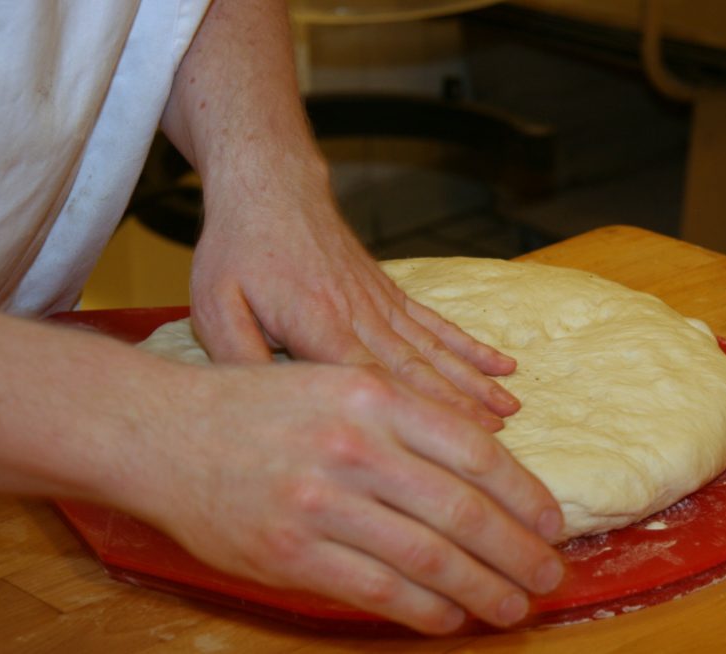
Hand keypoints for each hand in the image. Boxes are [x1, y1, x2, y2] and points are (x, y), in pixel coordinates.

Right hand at [130, 361, 562, 633]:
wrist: (167, 433)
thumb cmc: (259, 405)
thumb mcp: (337, 383)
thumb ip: (405, 421)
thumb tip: (479, 472)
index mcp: (372, 396)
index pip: (474, 451)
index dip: (523, 494)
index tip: (551, 521)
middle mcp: (353, 447)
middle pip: (462, 512)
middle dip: (518, 552)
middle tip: (549, 574)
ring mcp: (320, 503)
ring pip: (428, 560)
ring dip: (483, 590)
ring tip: (513, 605)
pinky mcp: (291, 554)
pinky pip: (379, 592)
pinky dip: (426, 611)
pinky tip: (451, 617)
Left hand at [191, 172, 519, 431]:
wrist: (269, 187)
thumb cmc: (238, 249)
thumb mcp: (216, 307)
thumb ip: (242, 360)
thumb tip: (274, 408)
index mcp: (318, 327)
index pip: (376, 381)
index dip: (420, 415)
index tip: (457, 445)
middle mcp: (360, 317)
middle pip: (418, 370)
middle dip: (459, 409)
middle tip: (499, 443)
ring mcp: (380, 302)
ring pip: (435, 349)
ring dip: (473, 382)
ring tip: (509, 409)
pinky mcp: (388, 291)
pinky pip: (435, 322)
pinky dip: (468, 345)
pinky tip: (498, 361)